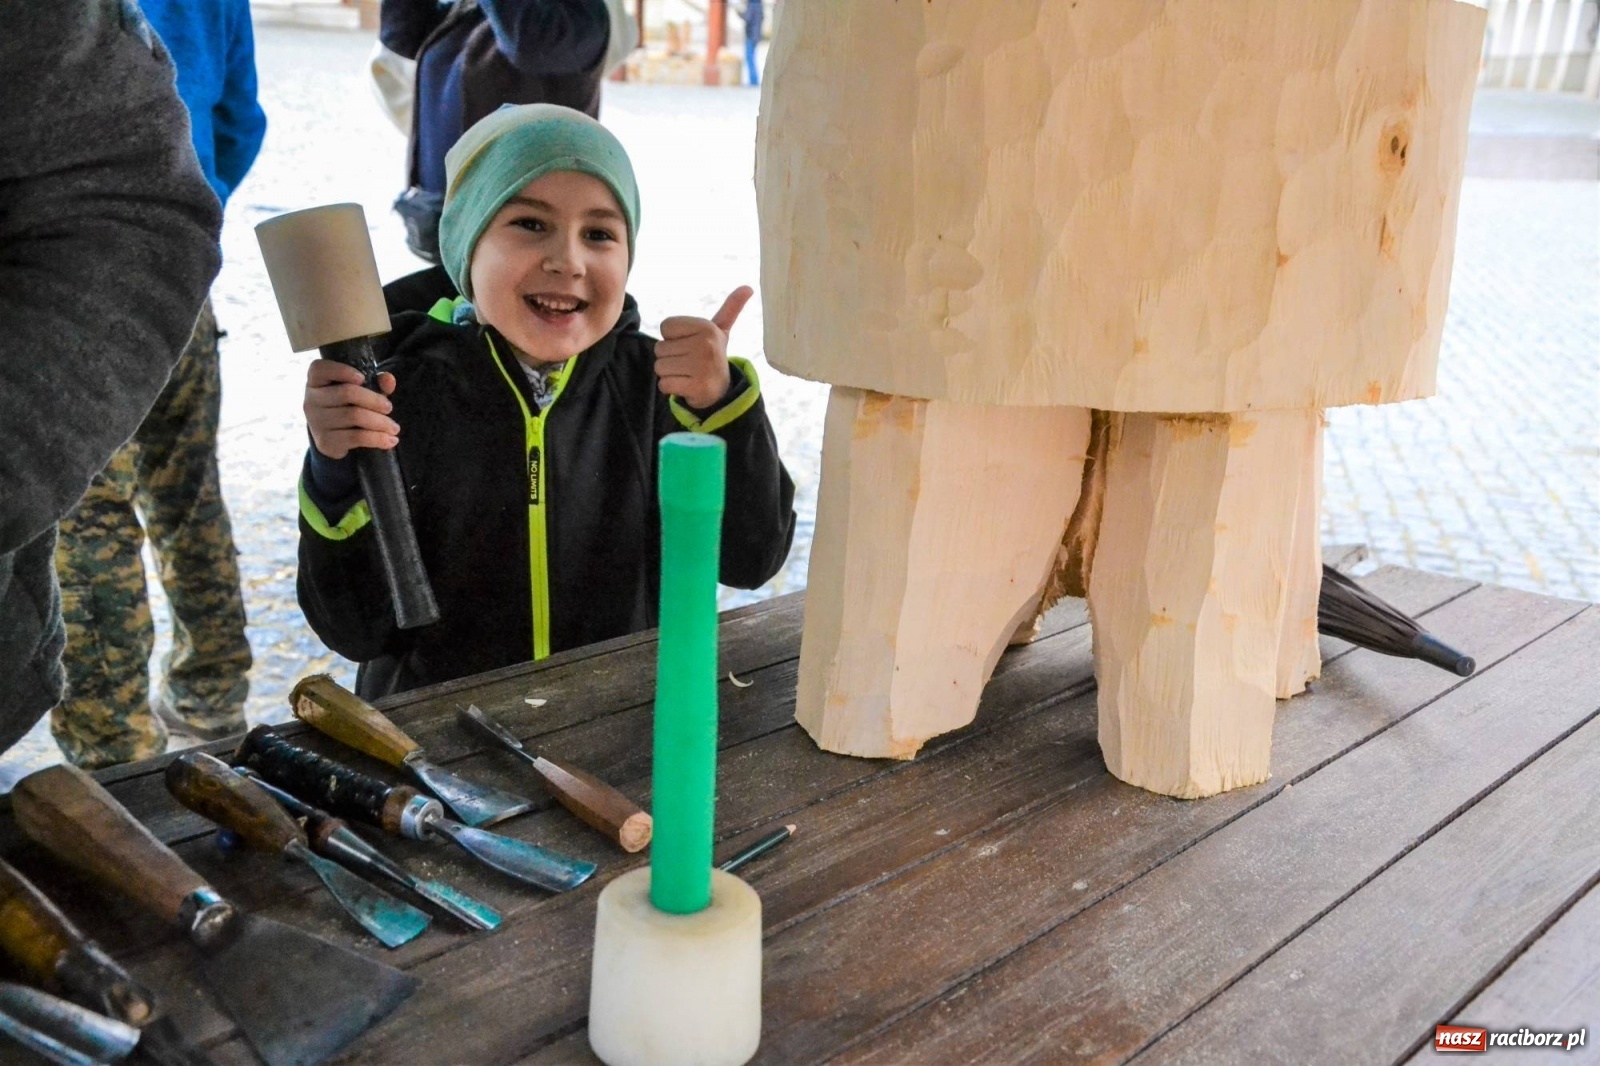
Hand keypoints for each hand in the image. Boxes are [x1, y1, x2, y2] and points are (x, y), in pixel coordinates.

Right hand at [304, 360, 397, 459]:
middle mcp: (311, 399)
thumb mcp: (361, 390)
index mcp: (316, 380)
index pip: (321, 369)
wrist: (334, 438)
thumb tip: (388, 379)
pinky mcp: (325, 441)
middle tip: (389, 408)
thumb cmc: (348, 406)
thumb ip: (376, 382)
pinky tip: (391, 440)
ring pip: (354, 416)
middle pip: (347, 393)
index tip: (363, 378)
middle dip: (374, 400)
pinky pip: (356, 437)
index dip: (342, 371)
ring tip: (394, 428)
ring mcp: (316, 421)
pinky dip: (378, 439)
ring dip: (381, 422)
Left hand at [655, 286, 752, 410]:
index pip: (665, 327)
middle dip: (670, 358)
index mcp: (707, 327)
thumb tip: (748, 287)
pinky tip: (686, 386)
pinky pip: (664, 385)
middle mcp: (706, 345)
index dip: (672, 338)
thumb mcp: (720, 330)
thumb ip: (730, 308)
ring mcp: (702, 367)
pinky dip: (670, 388)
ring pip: (660, 367)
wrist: (722, 390)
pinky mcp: (696, 387)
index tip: (689, 344)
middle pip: (660, 348)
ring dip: (669, 373)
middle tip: (689, 362)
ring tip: (687, 373)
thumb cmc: (712, 354)